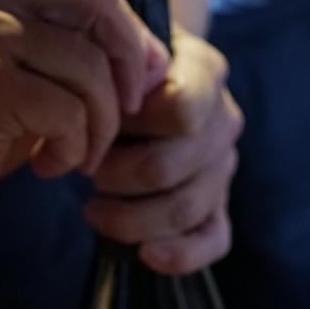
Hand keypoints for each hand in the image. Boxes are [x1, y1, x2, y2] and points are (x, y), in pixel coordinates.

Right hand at [0, 0, 168, 230]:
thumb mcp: (31, 64)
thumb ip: (82, 41)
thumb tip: (159, 55)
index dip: (128, 30)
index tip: (137, 81)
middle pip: (97, 3)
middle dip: (127, 68)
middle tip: (124, 115)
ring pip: (89, 68)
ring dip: (99, 125)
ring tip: (77, 153)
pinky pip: (69, 112)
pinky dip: (72, 148)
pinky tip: (46, 164)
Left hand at [84, 28, 242, 273]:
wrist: (138, 89)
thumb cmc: (121, 71)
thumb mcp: (116, 54)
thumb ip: (118, 67)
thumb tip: (119, 97)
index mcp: (205, 74)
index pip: (181, 112)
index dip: (132, 125)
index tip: (96, 124)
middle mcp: (224, 122)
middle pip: (168, 169)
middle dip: (115, 177)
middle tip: (85, 172)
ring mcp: (223, 169)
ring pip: (183, 209)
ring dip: (130, 218)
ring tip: (94, 211)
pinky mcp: (218, 209)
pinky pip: (212, 241)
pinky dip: (180, 255)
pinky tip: (146, 255)